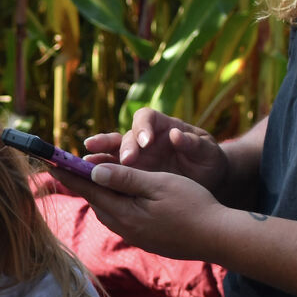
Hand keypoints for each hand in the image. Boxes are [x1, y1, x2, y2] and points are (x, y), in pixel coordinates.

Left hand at [64, 159, 228, 261]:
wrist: (218, 237)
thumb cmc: (192, 205)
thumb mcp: (158, 184)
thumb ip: (125, 178)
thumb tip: (94, 172)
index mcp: (124, 213)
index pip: (89, 190)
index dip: (70, 174)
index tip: (52, 162)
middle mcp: (125, 228)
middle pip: (96, 201)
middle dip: (83, 184)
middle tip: (69, 167)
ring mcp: (136, 236)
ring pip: (109, 211)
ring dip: (100, 194)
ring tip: (91, 179)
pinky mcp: (147, 240)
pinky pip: (123, 219)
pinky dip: (116, 204)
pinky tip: (121, 198)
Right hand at [80, 108, 229, 194]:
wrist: (206, 179)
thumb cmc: (207, 159)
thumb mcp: (207, 151)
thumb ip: (194, 143)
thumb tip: (177, 135)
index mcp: (162, 125)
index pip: (146, 117)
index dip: (142, 127)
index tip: (146, 142)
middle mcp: (144, 138)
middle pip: (126, 135)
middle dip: (123, 147)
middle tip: (127, 161)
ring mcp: (135, 155)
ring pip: (112, 151)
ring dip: (101, 155)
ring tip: (89, 161)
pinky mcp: (130, 173)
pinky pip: (111, 170)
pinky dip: (100, 172)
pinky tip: (89, 178)